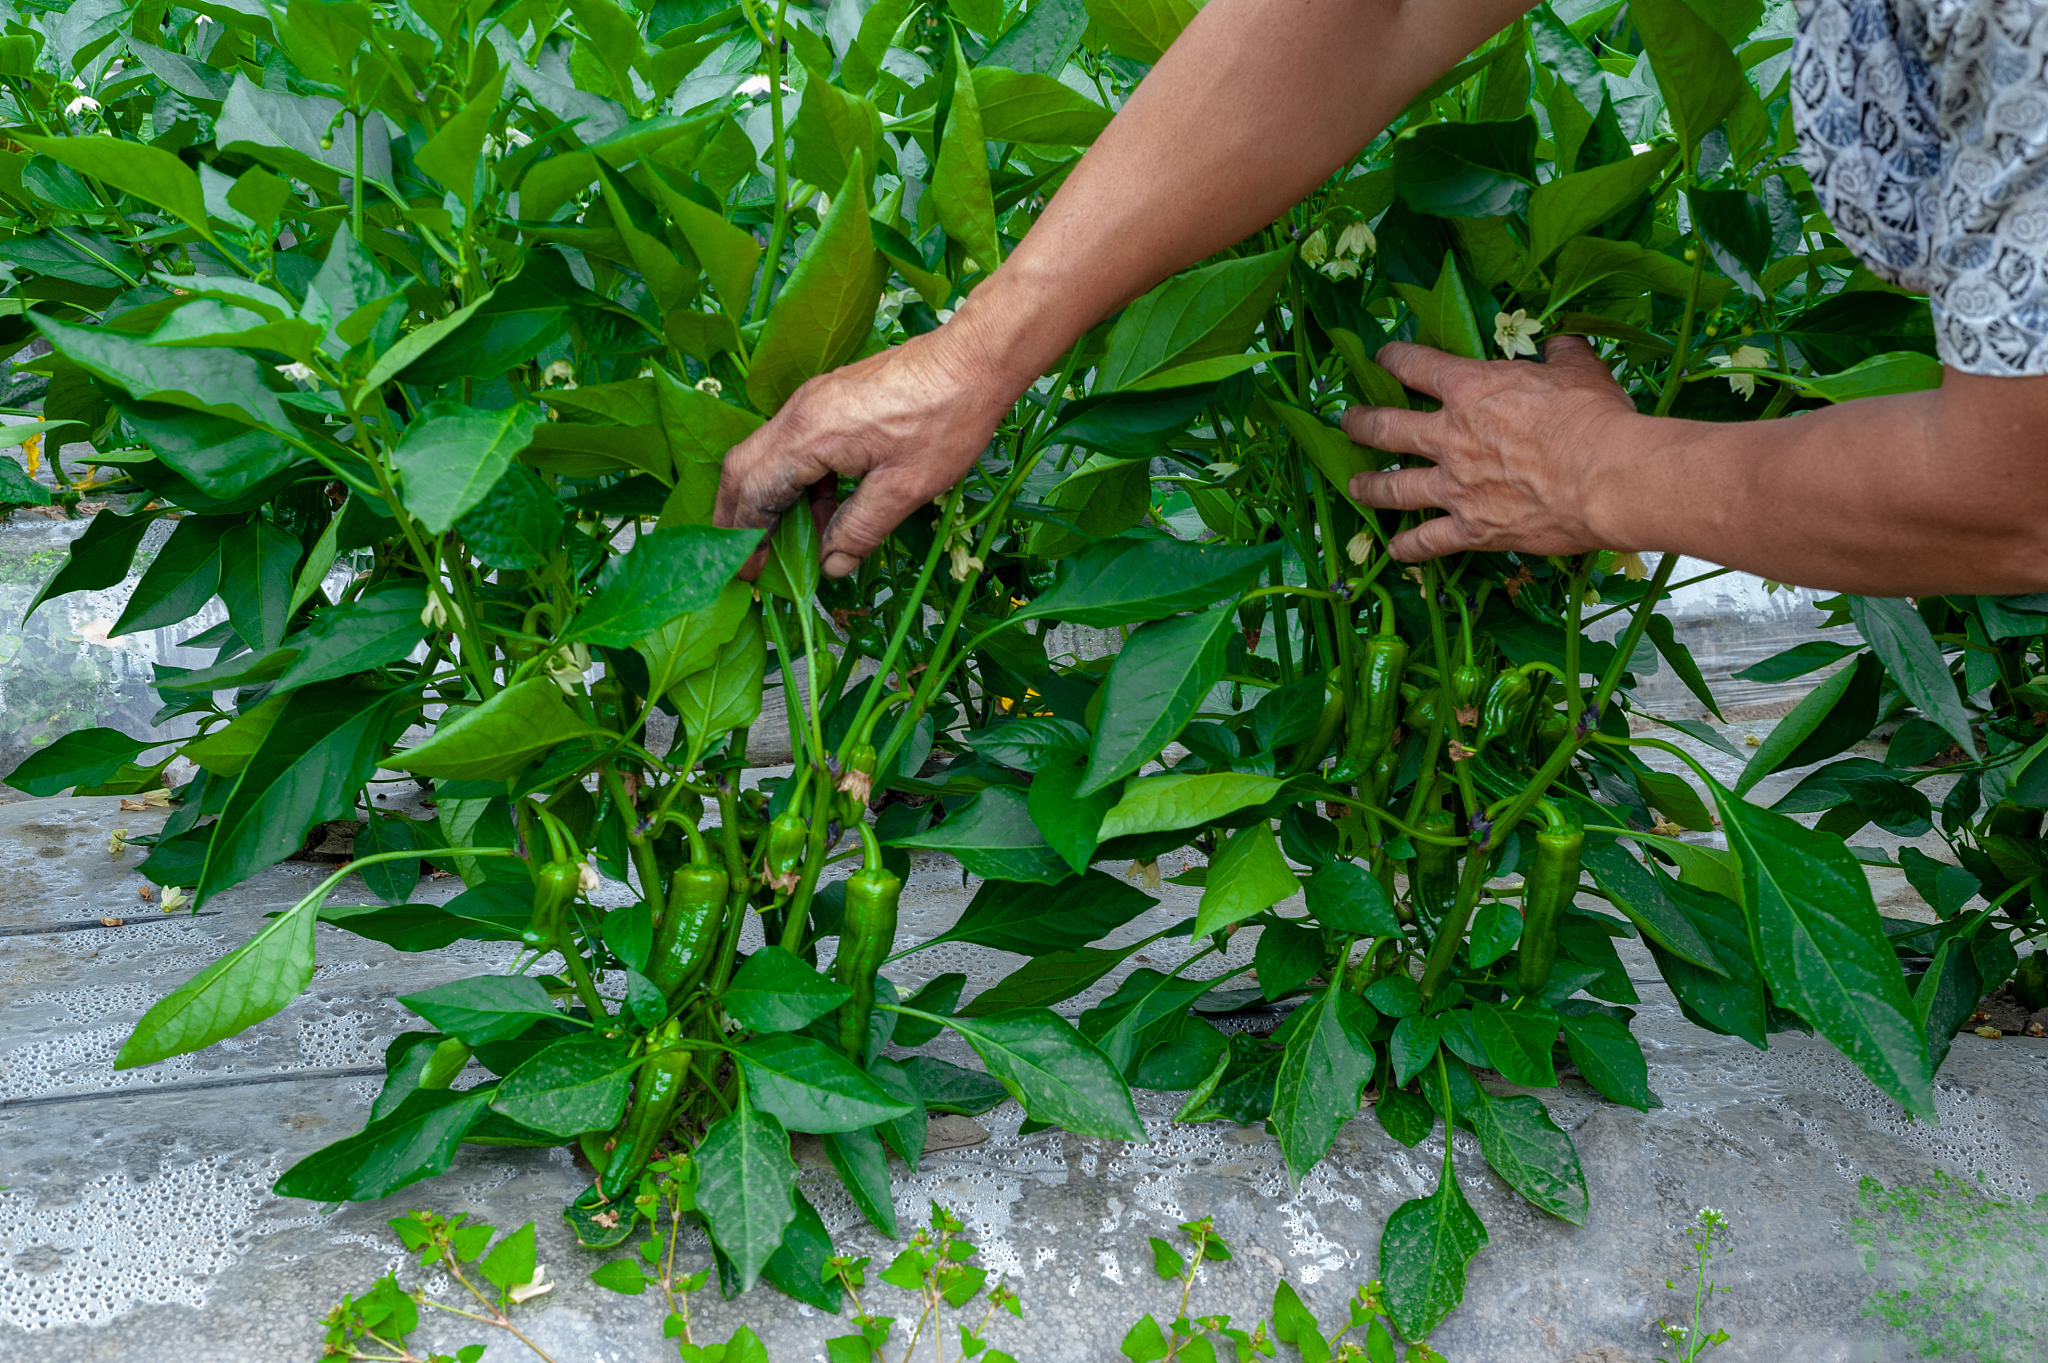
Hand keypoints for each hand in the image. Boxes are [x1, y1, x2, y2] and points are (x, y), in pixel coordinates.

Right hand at [713, 324, 1016, 577]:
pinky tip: (824, 512)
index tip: (748, 573)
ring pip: (768, 455)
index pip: (754, 492)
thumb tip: (831, 567)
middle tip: (745, 559)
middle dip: (738, 517)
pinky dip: (798, 482)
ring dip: (769, 500)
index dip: (746, 537)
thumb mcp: (904, 489)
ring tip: (784, 544)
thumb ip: (859, 530)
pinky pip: (796, 445)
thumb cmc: (944, 420)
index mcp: (808, 434)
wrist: (973, 359)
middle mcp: (799, 412)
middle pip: (744, 468)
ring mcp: (813, 401)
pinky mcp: (831, 399)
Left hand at [1343, 335, 1638, 561]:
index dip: (1394, 359)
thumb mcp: (1580, 370)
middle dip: (1361, 424)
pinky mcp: (1471, 530)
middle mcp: (1449, 437)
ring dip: (1369, 487)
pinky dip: (1408, 549)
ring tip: (1354, 486)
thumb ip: (1561, 353)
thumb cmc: (1595, 417)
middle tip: (1348, 423)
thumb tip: (1560, 342)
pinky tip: (1395, 551)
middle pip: (1386, 428)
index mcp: (1469, 389)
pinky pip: (1427, 542)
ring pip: (1394, 488)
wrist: (1606, 478)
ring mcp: (1455, 487)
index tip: (1383, 358)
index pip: (1416, 366)